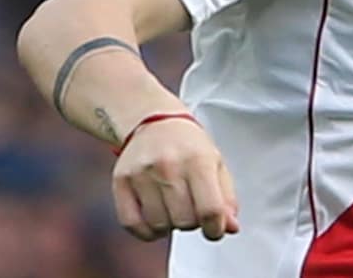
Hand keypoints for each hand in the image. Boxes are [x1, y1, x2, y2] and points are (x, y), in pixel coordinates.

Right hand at [111, 115, 240, 241]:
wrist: (155, 121)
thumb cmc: (188, 145)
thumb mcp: (216, 163)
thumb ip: (226, 198)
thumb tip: (230, 227)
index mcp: (199, 160)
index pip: (210, 210)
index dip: (215, 229)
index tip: (214, 229)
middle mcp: (169, 165)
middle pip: (184, 221)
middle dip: (192, 224)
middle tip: (192, 210)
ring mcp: (142, 173)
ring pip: (159, 225)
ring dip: (170, 226)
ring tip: (173, 209)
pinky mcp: (121, 180)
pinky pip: (131, 223)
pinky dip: (146, 231)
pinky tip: (155, 219)